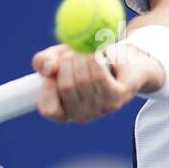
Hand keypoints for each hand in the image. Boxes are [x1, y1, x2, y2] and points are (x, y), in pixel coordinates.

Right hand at [31, 44, 152, 122]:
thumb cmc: (87, 61)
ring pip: (82, 80)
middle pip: (66, 88)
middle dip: (66, 62)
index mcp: (64, 111)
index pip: (48, 109)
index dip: (47, 87)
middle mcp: (82, 115)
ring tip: (87, 52)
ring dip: (82, 57)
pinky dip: (95, 60)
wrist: (124, 58)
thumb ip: (44, 61)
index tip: (52, 69)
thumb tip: (48, 68)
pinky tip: (97, 54)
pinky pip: (99, 76)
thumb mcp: (59, 57)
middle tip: (72, 52)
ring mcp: (101, 109)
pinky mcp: (117, 98)